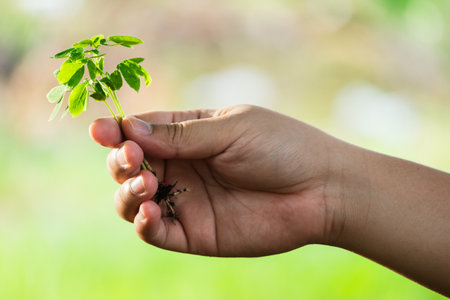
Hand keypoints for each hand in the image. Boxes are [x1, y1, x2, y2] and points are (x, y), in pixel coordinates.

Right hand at [89, 105, 344, 255]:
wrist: (321, 190)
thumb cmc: (281, 147)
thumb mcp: (230, 129)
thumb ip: (180, 134)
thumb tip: (129, 126)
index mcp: (189, 134)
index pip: (142, 131)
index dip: (119, 131)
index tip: (102, 130)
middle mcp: (183, 167)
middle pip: (130, 166)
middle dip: (120, 161)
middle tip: (130, 157)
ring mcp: (187, 200)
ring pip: (133, 200)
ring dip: (127, 192)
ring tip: (145, 185)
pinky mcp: (195, 233)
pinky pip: (156, 232)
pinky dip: (144, 224)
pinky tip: (151, 212)